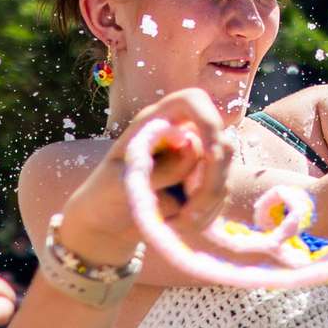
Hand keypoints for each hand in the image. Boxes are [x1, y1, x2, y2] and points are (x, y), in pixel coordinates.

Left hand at [57, 88, 234, 265]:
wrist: (105, 222)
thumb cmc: (104, 195)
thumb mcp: (121, 182)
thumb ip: (159, 167)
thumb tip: (194, 148)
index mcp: (156, 122)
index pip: (193, 101)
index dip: (208, 121)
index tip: (210, 154)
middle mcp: (181, 134)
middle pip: (220, 143)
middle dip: (212, 181)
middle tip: (189, 214)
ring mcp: (196, 159)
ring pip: (223, 175)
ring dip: (206, 205)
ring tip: (176, 225)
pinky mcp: (203, 183)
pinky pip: (219, 196)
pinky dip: (206, 215)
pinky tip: (181, 225)